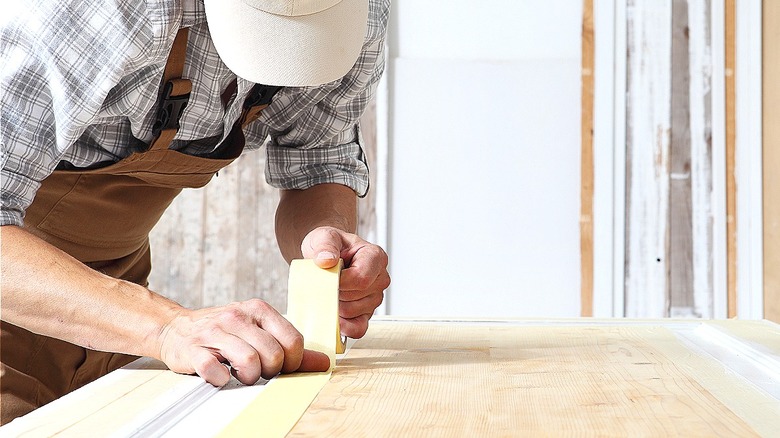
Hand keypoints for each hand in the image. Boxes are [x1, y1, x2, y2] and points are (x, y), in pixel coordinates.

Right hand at [157, 299, 329, 386]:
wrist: (177, 328)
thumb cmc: (224, 332)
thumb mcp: (258, 331)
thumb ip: (290, 346)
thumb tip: (324, 362)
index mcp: (258, 309)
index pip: (293, 339)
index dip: (293, 361)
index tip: (283, 366)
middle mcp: (237, 316)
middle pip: (273, 354)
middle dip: (271, 371)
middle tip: (260, 371)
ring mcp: (214, 331)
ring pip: (248, 362)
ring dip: (249, 377)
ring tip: (241, 374)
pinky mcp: (193, 349)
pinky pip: (215, 370)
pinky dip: (222, 379)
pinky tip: (221, 375)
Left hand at [301, 226, 390, 338]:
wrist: (326, 256)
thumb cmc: (329, 246)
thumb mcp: (324, 237)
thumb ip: (325, 245)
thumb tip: (326, 261)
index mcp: (375, 257)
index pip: (361, 278)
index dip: (340, 283)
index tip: (327, 277)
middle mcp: (379, 279)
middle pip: (356, 297)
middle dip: (334, 293)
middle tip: (324, 282)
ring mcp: (374, 298)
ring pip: (353, 312)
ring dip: (335, 306)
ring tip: (329, 291)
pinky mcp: (366, 314)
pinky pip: (359, 328)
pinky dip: (344, 327)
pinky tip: (333, 317)